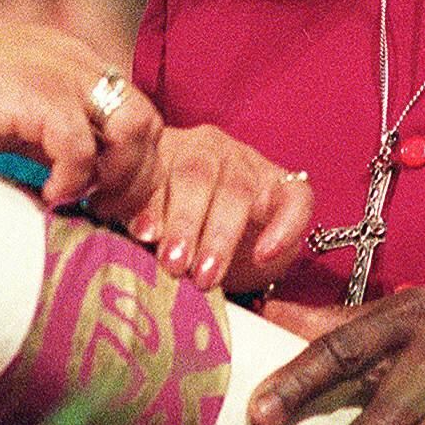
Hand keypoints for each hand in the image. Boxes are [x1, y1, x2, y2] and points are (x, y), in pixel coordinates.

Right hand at [0, 18, 163, 206]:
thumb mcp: (17, 107)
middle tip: (106, 211)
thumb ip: (51, 133)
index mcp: (77, 65)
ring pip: (134, 128)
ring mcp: (64, 77)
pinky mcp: (39, 97)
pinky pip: (83, 147)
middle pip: (149, 121)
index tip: (113, 200)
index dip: (137, 162)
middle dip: (138, 175)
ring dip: (118, 176)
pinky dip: (75, 179)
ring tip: (84, 202)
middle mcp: (80, 66)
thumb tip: (73, 183)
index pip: (138, 112)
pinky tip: (50, 195)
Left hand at [117, 125, 312, 294]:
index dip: (149, 202)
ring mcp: (249, 163)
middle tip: (175, 264)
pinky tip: (265, 254)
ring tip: (206, 276)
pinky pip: (295, 199)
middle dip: (186, 223)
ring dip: (221, 235)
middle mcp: (207, 148)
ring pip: (237, 190)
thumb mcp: (148, 224)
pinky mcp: (288, 186)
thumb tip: (130, 235)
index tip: (142, 235)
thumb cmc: (174, 229)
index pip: (154, 167)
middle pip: (196, 175)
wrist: (224, 240)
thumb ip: (136, 222)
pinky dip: (283, 227)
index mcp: (163, 150)